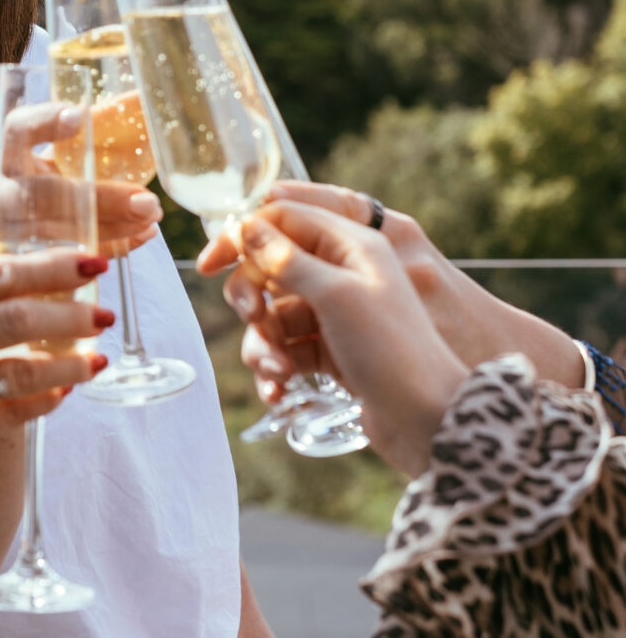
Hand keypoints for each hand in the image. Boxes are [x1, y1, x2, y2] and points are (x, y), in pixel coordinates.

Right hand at [0, 110, 161, 262]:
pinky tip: (131, 243)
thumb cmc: (25, 203)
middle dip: (98, 199)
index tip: (79, 118)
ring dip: (105, 232)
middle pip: (37, 194)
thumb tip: (140, 101)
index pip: (10, 131)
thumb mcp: (41, 170)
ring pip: (47, 239)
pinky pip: (50, 273)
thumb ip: (82, 145)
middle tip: (145, 201)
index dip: (42, 123)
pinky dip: (96, 257)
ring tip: (147, 222)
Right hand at [0, 249, 111, 637]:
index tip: (86, 259)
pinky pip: (10, 413)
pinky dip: (45, 400)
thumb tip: (12, 282)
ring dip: (68, 358)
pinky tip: (67, 390)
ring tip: (98, 354)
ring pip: (20, 365)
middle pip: (13, 314)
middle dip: (69, 307)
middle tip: (103, 304)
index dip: (47, 266)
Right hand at [232, 202, 467, 473]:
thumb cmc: (392, 349)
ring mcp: (338, 312)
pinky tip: (278, 389)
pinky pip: (287, 346)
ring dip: (264, 340)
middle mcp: (344, 271)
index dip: (243, 235)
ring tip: (276, 371)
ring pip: (275, 311)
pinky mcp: (332, 348)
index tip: (209, 264)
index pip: (284, 217)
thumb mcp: (336, 295)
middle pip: (272, 266)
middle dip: (253, 295)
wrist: (428, 420)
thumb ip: (287, 259)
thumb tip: (247, 226)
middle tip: (252, 316)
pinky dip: (277, 365)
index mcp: (353, 243)